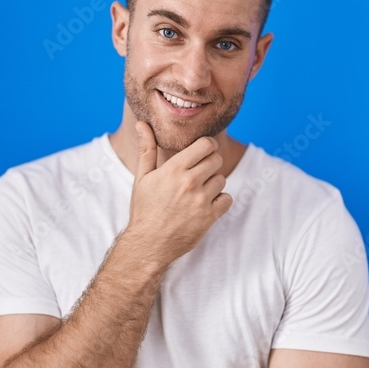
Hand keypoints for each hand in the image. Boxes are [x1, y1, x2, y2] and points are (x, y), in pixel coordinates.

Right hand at [126, 120, 232, 262]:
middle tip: (199, 173)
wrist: (148, 243)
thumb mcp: (142, 177)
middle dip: (210, 164)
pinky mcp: (209, 217)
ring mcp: (201, 200)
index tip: (202, 151)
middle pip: (216, 160)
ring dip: (213, 184)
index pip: (205, 144)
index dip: (207, 146)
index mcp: (174, 169)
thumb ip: (147, 149)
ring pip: (221, 179)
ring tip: (198, 192)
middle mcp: (189, 182)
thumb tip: (141, 123)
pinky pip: (227, 199)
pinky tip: (205, 205)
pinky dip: (220, 201)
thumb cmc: (144, 209)